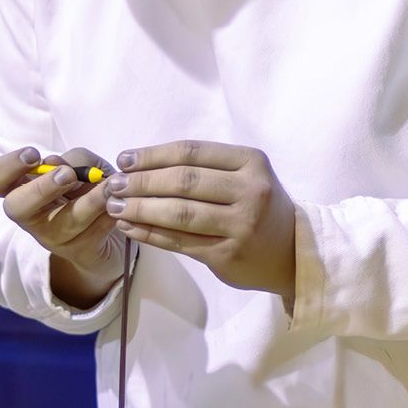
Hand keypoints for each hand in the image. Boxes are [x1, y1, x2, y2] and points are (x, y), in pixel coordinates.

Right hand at [0, 144, 124, 305]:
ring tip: (110, 185)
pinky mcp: (81, 251)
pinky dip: (110, 212)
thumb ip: (74, 160)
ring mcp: (54, 238)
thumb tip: (61, 165)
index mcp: (22, 190)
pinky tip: (120, 200)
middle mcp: (31, 217)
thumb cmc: (86, 189)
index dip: (7, 167)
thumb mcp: (80, 166)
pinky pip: (94, 231)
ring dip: (89, 200)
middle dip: (41, 188)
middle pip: (16, 208)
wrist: (107, 227)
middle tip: (66, 174)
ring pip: (66, 221)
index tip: (33, 154)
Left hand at [105, 140, 296, 299]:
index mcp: (251, 162)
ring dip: (140, 210)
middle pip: (183, 182)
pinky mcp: (228, 255)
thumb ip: (204, 168)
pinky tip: (130, 228)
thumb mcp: (245, 176)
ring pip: (179, 214)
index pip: (192, 153)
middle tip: (113, 185)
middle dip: (141, 182)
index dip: (153, 155)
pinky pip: (180, 242)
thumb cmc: (258, 207)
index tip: (124, 159)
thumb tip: (140, 165)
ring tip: (114, 207)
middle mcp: (249, 191)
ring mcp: (240, 226)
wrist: (293, 252)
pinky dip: (150, 234)